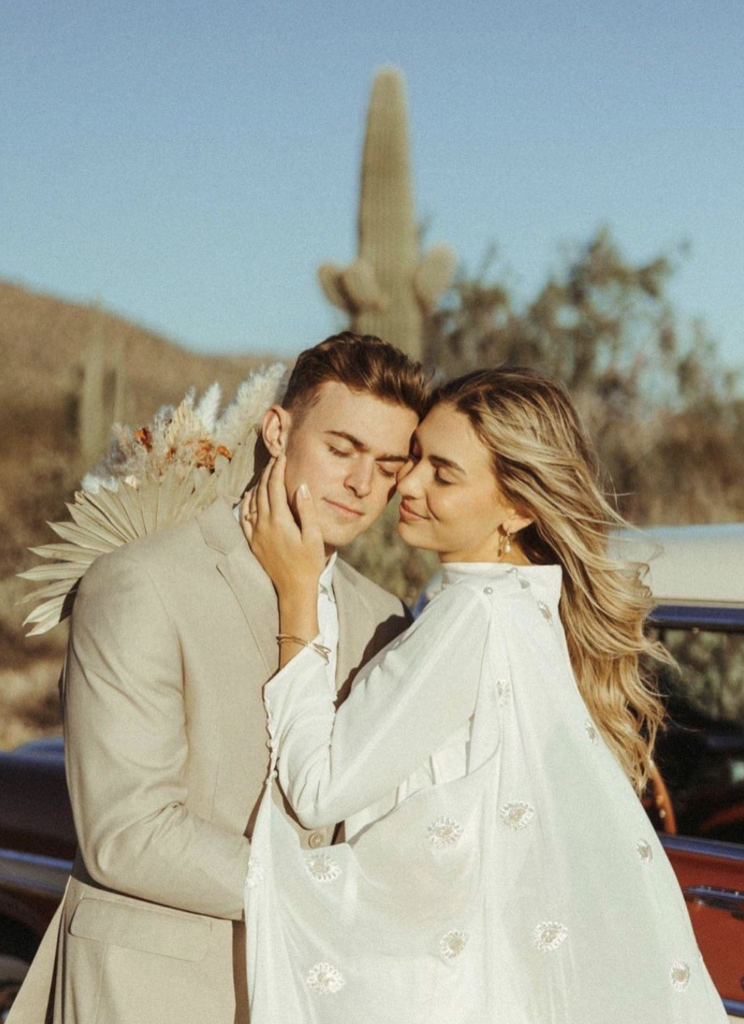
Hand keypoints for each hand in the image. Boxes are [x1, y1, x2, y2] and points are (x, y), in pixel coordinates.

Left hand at [241, 455, 325, 601]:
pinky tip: (249, 496)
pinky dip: (246, 503)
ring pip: (252, 502)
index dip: (277, 470)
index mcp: (279, 521)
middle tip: (275, 460)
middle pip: (262, 491)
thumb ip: (306, 510)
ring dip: (258, 485)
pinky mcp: (253, 543)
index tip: (282, 457)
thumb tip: (301, 486)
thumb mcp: (314, 536)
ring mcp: (256, 534)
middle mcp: (264, 525)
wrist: (294, 589)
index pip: (275, 487)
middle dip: (268, 473)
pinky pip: (245, 518)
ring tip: (266, 473)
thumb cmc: (309, 563)